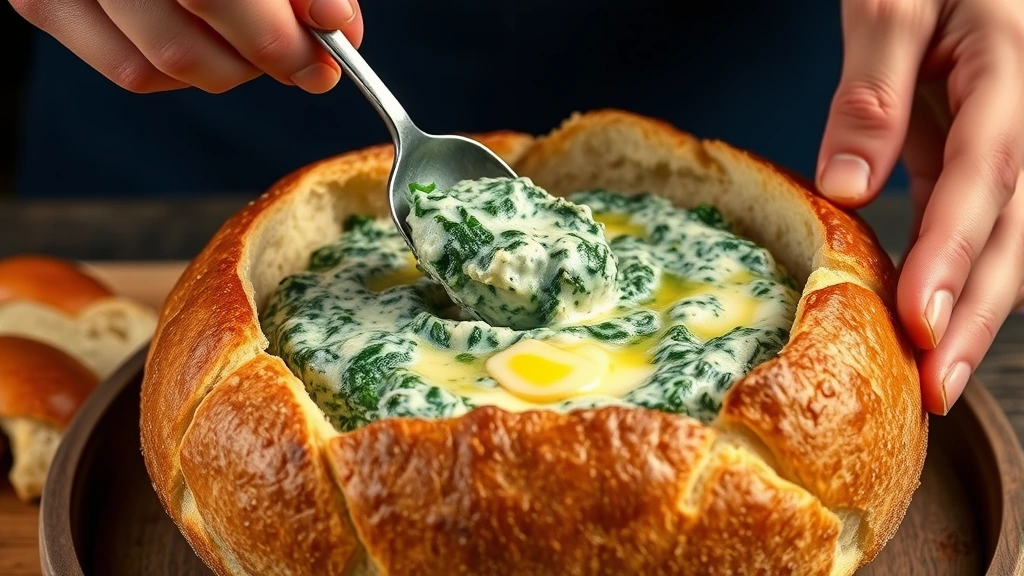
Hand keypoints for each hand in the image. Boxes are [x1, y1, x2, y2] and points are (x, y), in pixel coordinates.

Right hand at [8, 0, 363, 93]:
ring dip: (230, 68)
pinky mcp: (44, 4)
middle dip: (265, 58)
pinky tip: (210, 39)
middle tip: (308, 60)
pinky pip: (133, 71)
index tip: (332, 47)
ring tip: (255, 39)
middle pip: (187, 43)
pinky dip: (187, 70)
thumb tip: (335, 23)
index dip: (278, 36)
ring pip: (163, 66)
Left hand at [817, 0, 1023, 414]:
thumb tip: (847, 187)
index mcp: (1010, 70)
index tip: (920, 321)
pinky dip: (951, 270)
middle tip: (935, 389)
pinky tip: (925, 315)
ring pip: (1004, 235)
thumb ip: (874, 88)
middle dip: (976, 313)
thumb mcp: (894, 1)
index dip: (954, 254)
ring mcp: (1008, 136)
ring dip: (970, 307)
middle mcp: (1023, 115)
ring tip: (931, 375)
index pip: (986, 175)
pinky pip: (976, 217)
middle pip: (1014, 228)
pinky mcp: (979, 147)